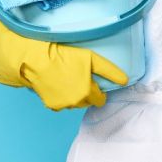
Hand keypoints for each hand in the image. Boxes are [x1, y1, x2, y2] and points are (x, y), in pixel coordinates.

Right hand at [0, 20, 127, 110]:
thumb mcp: (91, 58)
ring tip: (68, 78)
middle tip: (80, 77)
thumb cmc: (64, 56)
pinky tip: (58, 83)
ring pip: (74, 103)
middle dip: (87, 92)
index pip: (100, 99)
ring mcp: (62, 105)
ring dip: (74, 94)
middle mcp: (76, 102)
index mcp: (88, 93)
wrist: (35, 60)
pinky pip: (60, 103)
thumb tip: (125, 80)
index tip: (95, 81)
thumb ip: (109, 70)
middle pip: (87, 101)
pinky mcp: (50, 104)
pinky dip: (61, 96)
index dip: (99, 90)